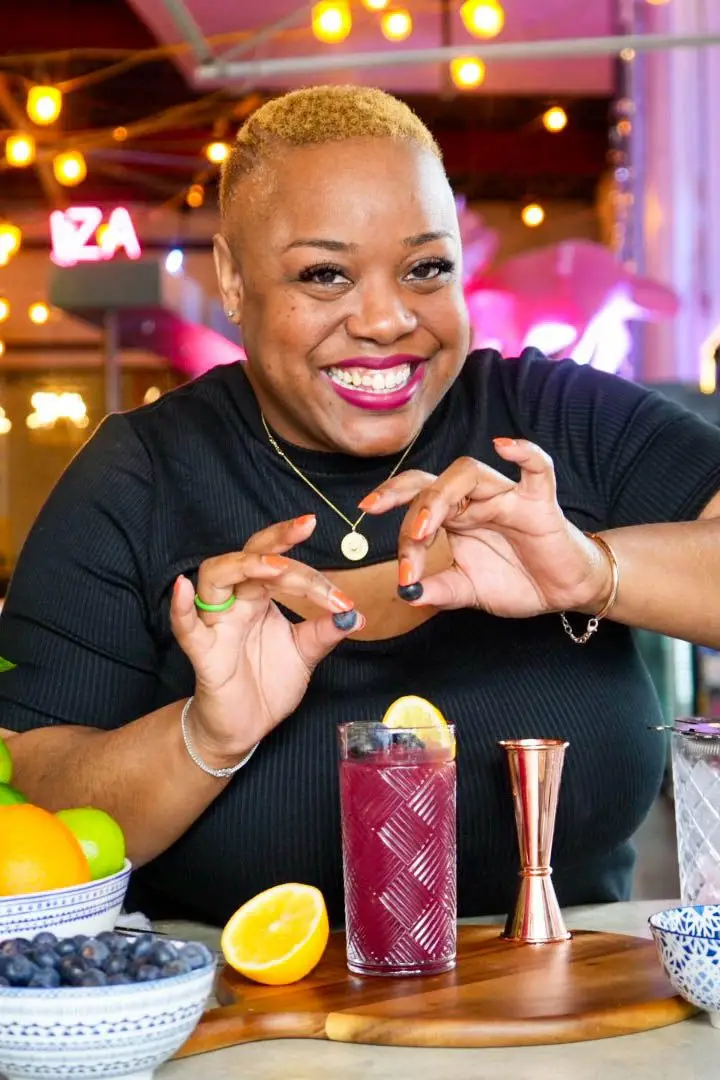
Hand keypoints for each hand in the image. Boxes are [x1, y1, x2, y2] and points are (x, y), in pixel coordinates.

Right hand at [170, 514, 362, 763]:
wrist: (244, 727)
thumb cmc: (267, 683)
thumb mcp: (305, 654)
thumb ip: (325, 631)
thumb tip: (356, 614)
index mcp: (260, 599)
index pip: (280, 567)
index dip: (310, 572)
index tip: (342, 596)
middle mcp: (236, 603)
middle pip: (248, 557)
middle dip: (275, 541)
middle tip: (304, 529)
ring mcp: (217, 624)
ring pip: (214, 577)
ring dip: (243, 566)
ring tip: (273, 568)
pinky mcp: (204, 653)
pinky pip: (186, 627)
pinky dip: (181, 607)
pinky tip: (183, 589)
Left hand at [358, 438, 611, 619]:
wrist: (563, 591)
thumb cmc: (516, 581)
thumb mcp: (469, 591)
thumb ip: (438, 590)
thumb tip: (405, 593)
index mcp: (454, 518)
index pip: (416, 511)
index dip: (403, 539)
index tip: (403, 576)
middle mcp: (475, 500)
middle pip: (433, 482)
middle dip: (407, 501)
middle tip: (395, 526)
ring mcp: (507, 497)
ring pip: (470, 472)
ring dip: (442, 495)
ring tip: (427, 525)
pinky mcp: (541, 503)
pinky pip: (537, 468)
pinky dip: (524, 453)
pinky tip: (504, 446)